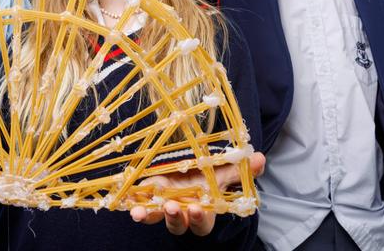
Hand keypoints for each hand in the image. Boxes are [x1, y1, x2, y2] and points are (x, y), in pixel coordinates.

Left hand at [129, 152, 264, 235]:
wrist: (186, 166)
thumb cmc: (207, 174)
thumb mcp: (223, 172)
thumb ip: (241, 169)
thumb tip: (260, 158)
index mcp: (202, 208)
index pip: (202, 221)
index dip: (199, 218)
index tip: (197, 207)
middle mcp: (181, 210)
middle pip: (177, 224)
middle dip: (174, 218)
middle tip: (171, 208)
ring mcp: (162, 202)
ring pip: (154, 216)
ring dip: (146, 215)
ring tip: (138, 213)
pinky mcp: (147, 192)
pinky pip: (137, 201)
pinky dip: (130, 200)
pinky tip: (123, 198)